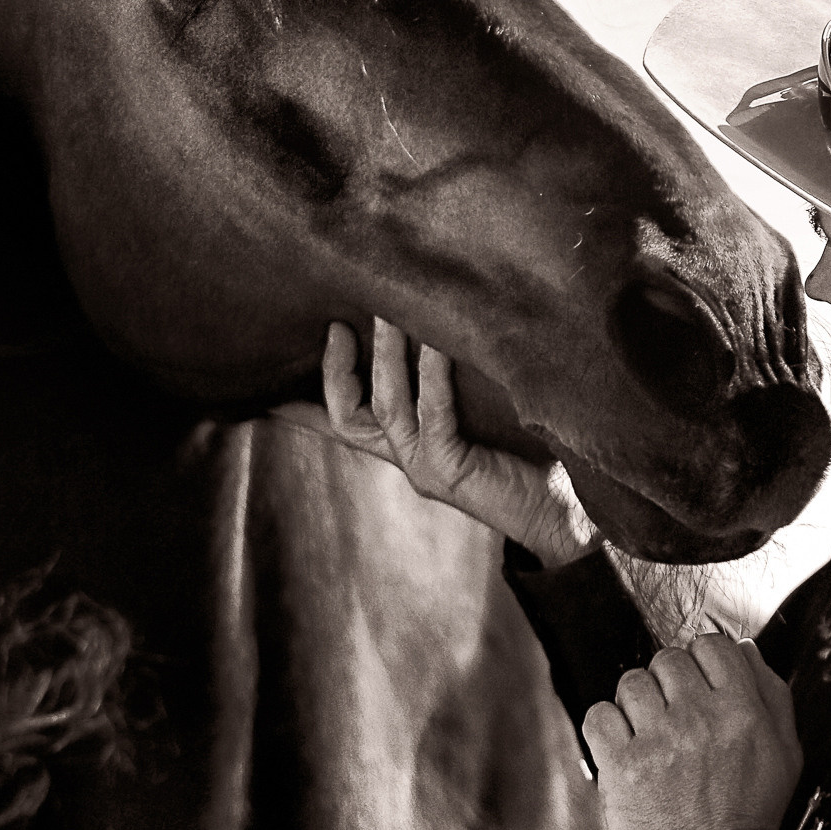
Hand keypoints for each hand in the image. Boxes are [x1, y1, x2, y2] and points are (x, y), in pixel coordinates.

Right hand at [270, 318, 600, 565]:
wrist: (568, 519)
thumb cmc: (533, 458)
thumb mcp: (483, 414)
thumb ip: (455, 383)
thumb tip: (447, 324)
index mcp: (409, 447)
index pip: (342, 421)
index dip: (301, 403)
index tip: (262, 382)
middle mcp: (409, 458)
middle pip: (348, 413)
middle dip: (337, 368)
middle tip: (337, 322)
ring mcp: (426, 467)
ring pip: (386, 406)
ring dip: (385, 356)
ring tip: (386, 310)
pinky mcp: (454, 470)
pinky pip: (432, 414)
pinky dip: (430, 375)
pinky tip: (434, 342)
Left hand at [583, 635, 800, 829]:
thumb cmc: (749, 814)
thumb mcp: (786, 753)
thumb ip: (772, 694)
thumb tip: (744, 649)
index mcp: (742, 712)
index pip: (712, 645)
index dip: (703, 659)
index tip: (699, 683)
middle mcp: (700, 719)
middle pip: (668, 659)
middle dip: (670, 681)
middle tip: (675, 714)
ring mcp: (658, 741)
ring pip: (631, 682)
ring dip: (638, 703)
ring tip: (650, 733)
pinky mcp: (622, 766)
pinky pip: (598, 715)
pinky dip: (606, 726)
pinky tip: (624, 745)